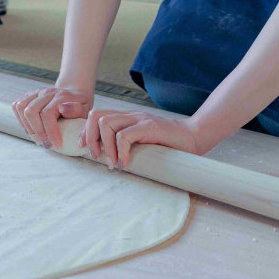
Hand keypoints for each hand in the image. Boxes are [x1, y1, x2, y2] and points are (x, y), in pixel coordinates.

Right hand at [11, 86, 92, 149]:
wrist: (74, 94)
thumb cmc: (80, 107)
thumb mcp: (85, 110)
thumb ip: (77, 111)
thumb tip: (62, 109)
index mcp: (61, 96)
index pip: (47, 114)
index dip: (50, 132)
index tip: (57, 145)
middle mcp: (46, 92)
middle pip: (31, 111)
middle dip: (37, 132)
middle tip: (46, 144)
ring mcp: (36, 92)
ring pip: (21, 108)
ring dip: (27, 126)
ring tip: (38, 138)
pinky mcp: (29, 95)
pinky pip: (17, 106)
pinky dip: (20, 120)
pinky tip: (31, 129)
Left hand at [83, 109, 201, 168]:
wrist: (193, 137)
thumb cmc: (168, 144)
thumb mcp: (141, 142)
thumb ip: (127, 144)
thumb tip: (108, 159)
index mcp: (126, 118)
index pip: (97, 115)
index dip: (86, 131)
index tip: (85, 147)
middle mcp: (130, 115)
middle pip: (96, 116)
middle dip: (91, 137)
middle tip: (97, 156)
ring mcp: (139, 119)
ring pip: (106, 123)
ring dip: (104, 145)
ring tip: (112, 163)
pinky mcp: (148, 127)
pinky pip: (125, 136)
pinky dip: (120, 152)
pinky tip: (124, 164)